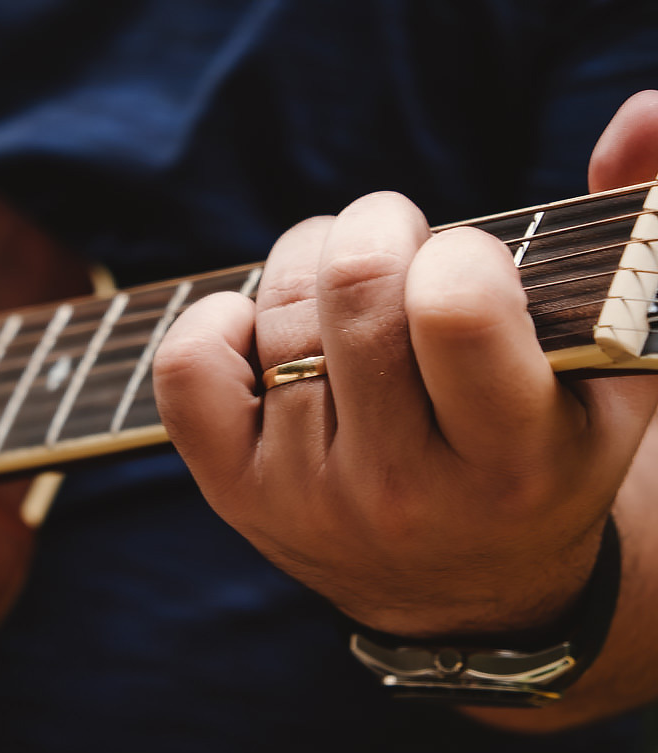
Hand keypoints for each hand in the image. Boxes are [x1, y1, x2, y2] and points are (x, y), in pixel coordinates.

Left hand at [154, 92, 657, 638]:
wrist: (467, 590)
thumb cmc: (543, 455)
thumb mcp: (614, 372)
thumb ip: (632, 241)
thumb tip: (639, 111)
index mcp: (515, 458)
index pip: (456, 311)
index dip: (457, 250)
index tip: (464, 261)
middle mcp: (403, 488)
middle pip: (353, 292)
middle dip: (375, 229)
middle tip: (396, 241)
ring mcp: (309, 496)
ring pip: (278, 315)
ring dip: (309, 258)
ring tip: (346, 277)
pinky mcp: (238, 495)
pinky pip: (190, 371)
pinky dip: (219, 318)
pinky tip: (264, 324)